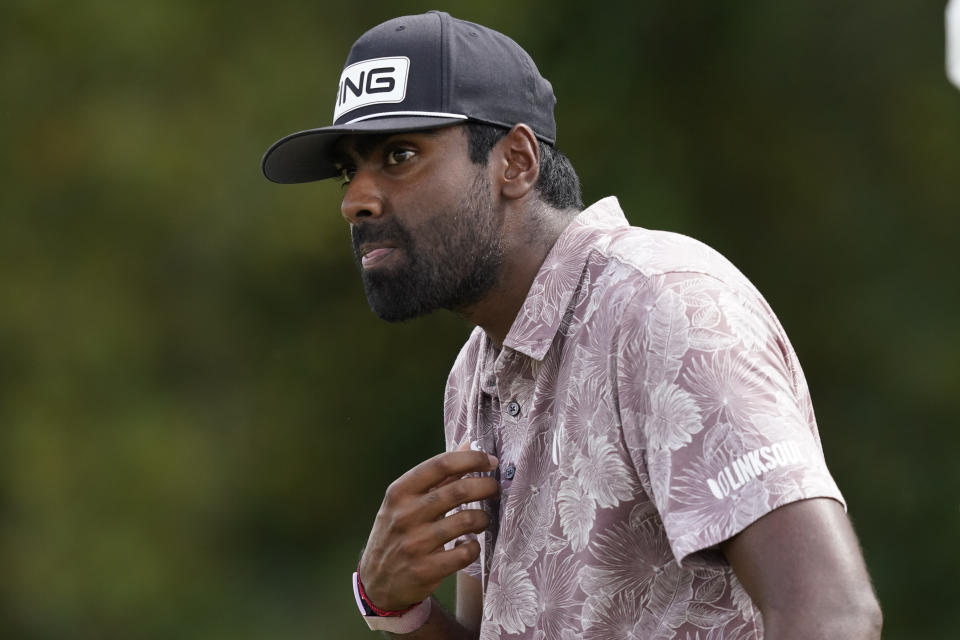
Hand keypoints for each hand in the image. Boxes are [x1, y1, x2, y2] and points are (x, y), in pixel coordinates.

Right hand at [358, 445, 498, 611]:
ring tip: (482, 519)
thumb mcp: (406, 501)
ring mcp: (415, 543)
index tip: (489, 461)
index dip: (471, 459)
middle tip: (495, 489)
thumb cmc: (397, 532)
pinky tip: (470, 544)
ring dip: (483, 518)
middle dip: (486, 486)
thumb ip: (439, 475)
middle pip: (459, 491)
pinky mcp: (426, 570)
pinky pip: (466, 552)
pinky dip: (475, 546)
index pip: (440, 464)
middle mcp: (405, 515)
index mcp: (399, 492)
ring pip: (467, 520)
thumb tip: (470, 445)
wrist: (377, 582)